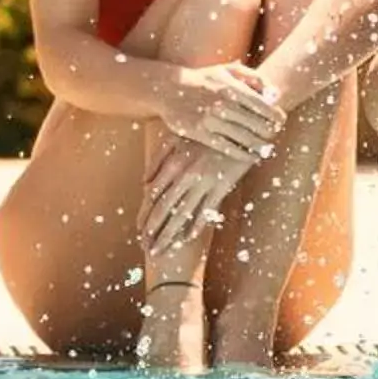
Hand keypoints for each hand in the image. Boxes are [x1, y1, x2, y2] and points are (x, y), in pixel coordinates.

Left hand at [140, 137, 256, 256]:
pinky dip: (196, 226)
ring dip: (170, 235)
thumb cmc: (205, 133)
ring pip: (183, 214)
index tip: (139, 230)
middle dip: (153, 231)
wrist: (238, 128)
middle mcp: (185, 175)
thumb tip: (143, 182)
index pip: (153, 195)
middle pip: (164, 208)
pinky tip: (186, 239)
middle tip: (146, 247)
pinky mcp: (222, 186)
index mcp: (173, 163)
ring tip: (161, 250)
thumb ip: (158, 158)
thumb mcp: (177, 138)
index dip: (145, 215)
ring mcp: (204, 182)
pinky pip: (206, 211)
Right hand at [159, 62, 283, 159]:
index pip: (263, 105)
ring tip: (266, 149)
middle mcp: (223, 103)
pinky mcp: (200, 133)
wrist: (169, 88)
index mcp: (231, 87)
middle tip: (273, 136)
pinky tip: (251, 157)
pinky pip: (227, 147)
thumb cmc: (203, 79)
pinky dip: (242, 154)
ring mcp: (211, 119)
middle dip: (269, 132)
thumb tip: (275, 93)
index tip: (281, 121)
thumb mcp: (227, 70)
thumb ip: (253, 78)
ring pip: (244, 137)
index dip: (276, 116)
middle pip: (256, 124)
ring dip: (259, 146)